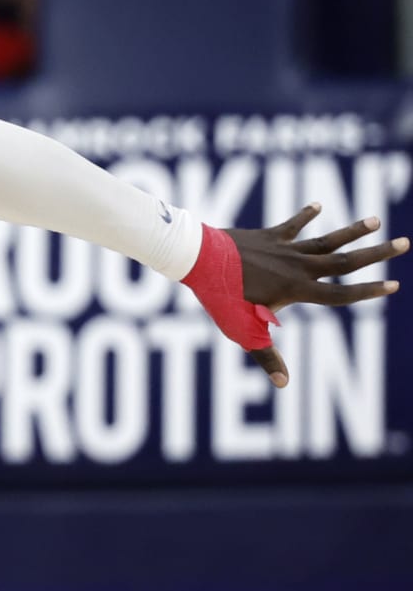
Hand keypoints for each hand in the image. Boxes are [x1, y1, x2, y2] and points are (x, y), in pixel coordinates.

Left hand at [226, 204, 405, 386]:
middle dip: (377, 254)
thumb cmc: (220, 298)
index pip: (340, 294)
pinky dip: (305, 216)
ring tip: (376, 220)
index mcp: (296, 290)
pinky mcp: (269, 236)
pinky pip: (292, 225)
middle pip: (345, 261)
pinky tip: (320, 206)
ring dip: (352, 230)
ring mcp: (284, 249)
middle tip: (406, 243)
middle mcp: (297, 267)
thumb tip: (283, 385)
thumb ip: (267, 355)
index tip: (394, 285)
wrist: (198, 259)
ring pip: (326, 239)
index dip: (367, 292)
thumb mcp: (243, 330)